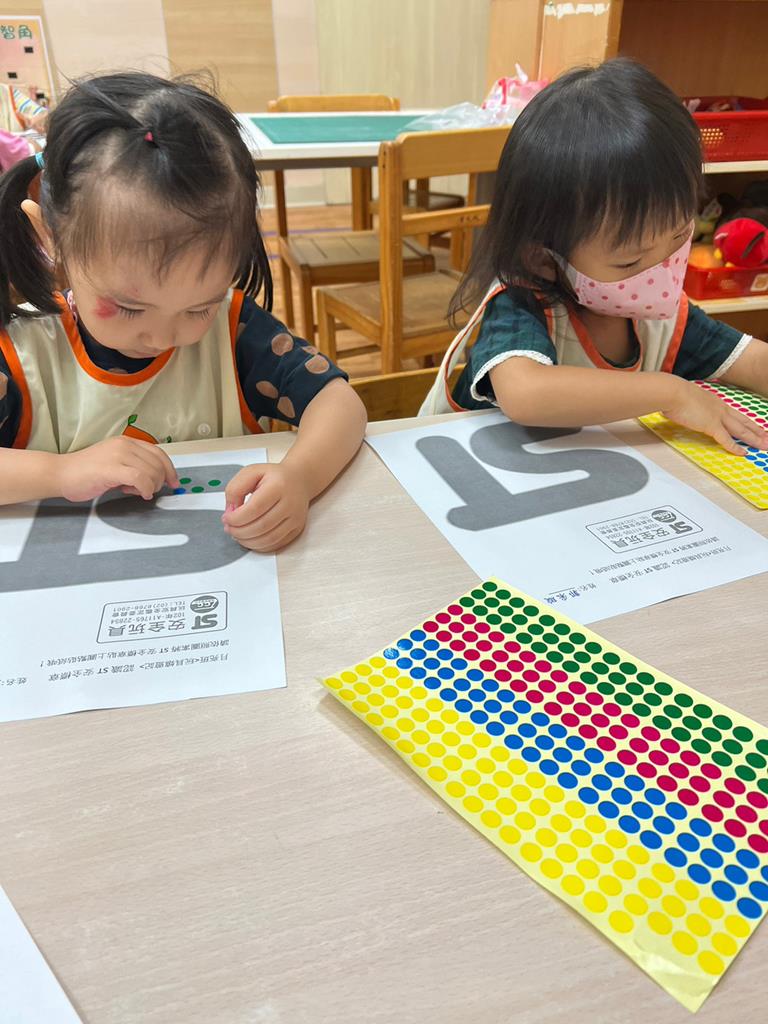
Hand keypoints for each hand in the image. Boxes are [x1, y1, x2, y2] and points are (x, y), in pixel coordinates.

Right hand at [55, 437, 178, 501]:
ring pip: (151, 471)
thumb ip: (134, 466)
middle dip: (159, 481)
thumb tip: (155, 478)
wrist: (60, 473)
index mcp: (126, 442)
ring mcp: (117, 455)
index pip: (158, 452)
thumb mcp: (115, 463)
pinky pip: (140, 478)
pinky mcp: (111, 468)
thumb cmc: (84, 472)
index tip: (173, 482)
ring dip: (151, 486)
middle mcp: (124, 445)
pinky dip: (145, 488)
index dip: (170, 469)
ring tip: (136, 491)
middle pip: (158, 463)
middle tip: (149, 491)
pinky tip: (140, 494)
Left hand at [222, 462, 309, 551]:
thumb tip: (230, 512)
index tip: (227, 518)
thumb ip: (235, 489)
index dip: (236, 518)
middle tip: (229, 528)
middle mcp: (290, 503)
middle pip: (261, 526)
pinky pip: (276, 544)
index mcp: (278, 486)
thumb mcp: (251, 472)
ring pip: (269, 539)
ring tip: (237, 534)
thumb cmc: (274, 477)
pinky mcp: (296, 529)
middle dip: (239, 531)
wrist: (298, 480)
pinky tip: (250, 539)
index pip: (254, 509)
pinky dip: (259, 546)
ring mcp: (295, 518)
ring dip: (248, 541)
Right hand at [664, 380, 767, 454]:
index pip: (737, 415)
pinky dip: (735, 447)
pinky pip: (726, 439)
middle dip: (757, 432)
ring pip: (740, 430)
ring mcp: (718, 417)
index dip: (748, 422)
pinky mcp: (711, 426)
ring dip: (753, 439)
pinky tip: (743, 453)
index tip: (757, 428)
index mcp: (716, 402)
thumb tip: (686, 410)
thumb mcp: (688, 399)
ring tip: (764, 446)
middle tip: (767, 439)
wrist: (672, 392)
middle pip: (744, 422)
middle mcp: (721, 409)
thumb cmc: (675, 394)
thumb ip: (692, 406)